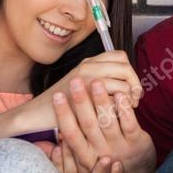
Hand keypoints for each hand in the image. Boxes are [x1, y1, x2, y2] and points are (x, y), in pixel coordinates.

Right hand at [0, 51, 142, 135]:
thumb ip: (101, 80)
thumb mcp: (82, 86)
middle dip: (135, 84)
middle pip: (126, 67)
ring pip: (123, 83)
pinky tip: (115, 115)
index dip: (131, 72)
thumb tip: (126, 84)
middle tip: (133, 100)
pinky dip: (120, 107)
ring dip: (129, 97)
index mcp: (89, 62)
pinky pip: (115, 98)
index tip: (130, 89)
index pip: (121, 57)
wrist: (37, 113)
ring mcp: (86, 79)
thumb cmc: (62, 104)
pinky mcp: (85, 94)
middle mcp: (88, 66)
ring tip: (125, 109)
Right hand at [52, 78, 155, 172]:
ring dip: (101, 101)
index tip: (57, 95)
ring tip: (96, 82)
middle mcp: (100, 151)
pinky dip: (124, 109)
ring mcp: (120, 147)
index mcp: (85, 156)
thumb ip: (64, 153)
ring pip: (108, 121)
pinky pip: (130, 124)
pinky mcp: (137, 143)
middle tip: (74, 81)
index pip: (71, 133)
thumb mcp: (83, 165)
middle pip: (88, 124)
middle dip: (81, 102)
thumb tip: (39, 143)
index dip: (63, 114)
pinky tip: (119, 94)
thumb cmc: (104, 167)